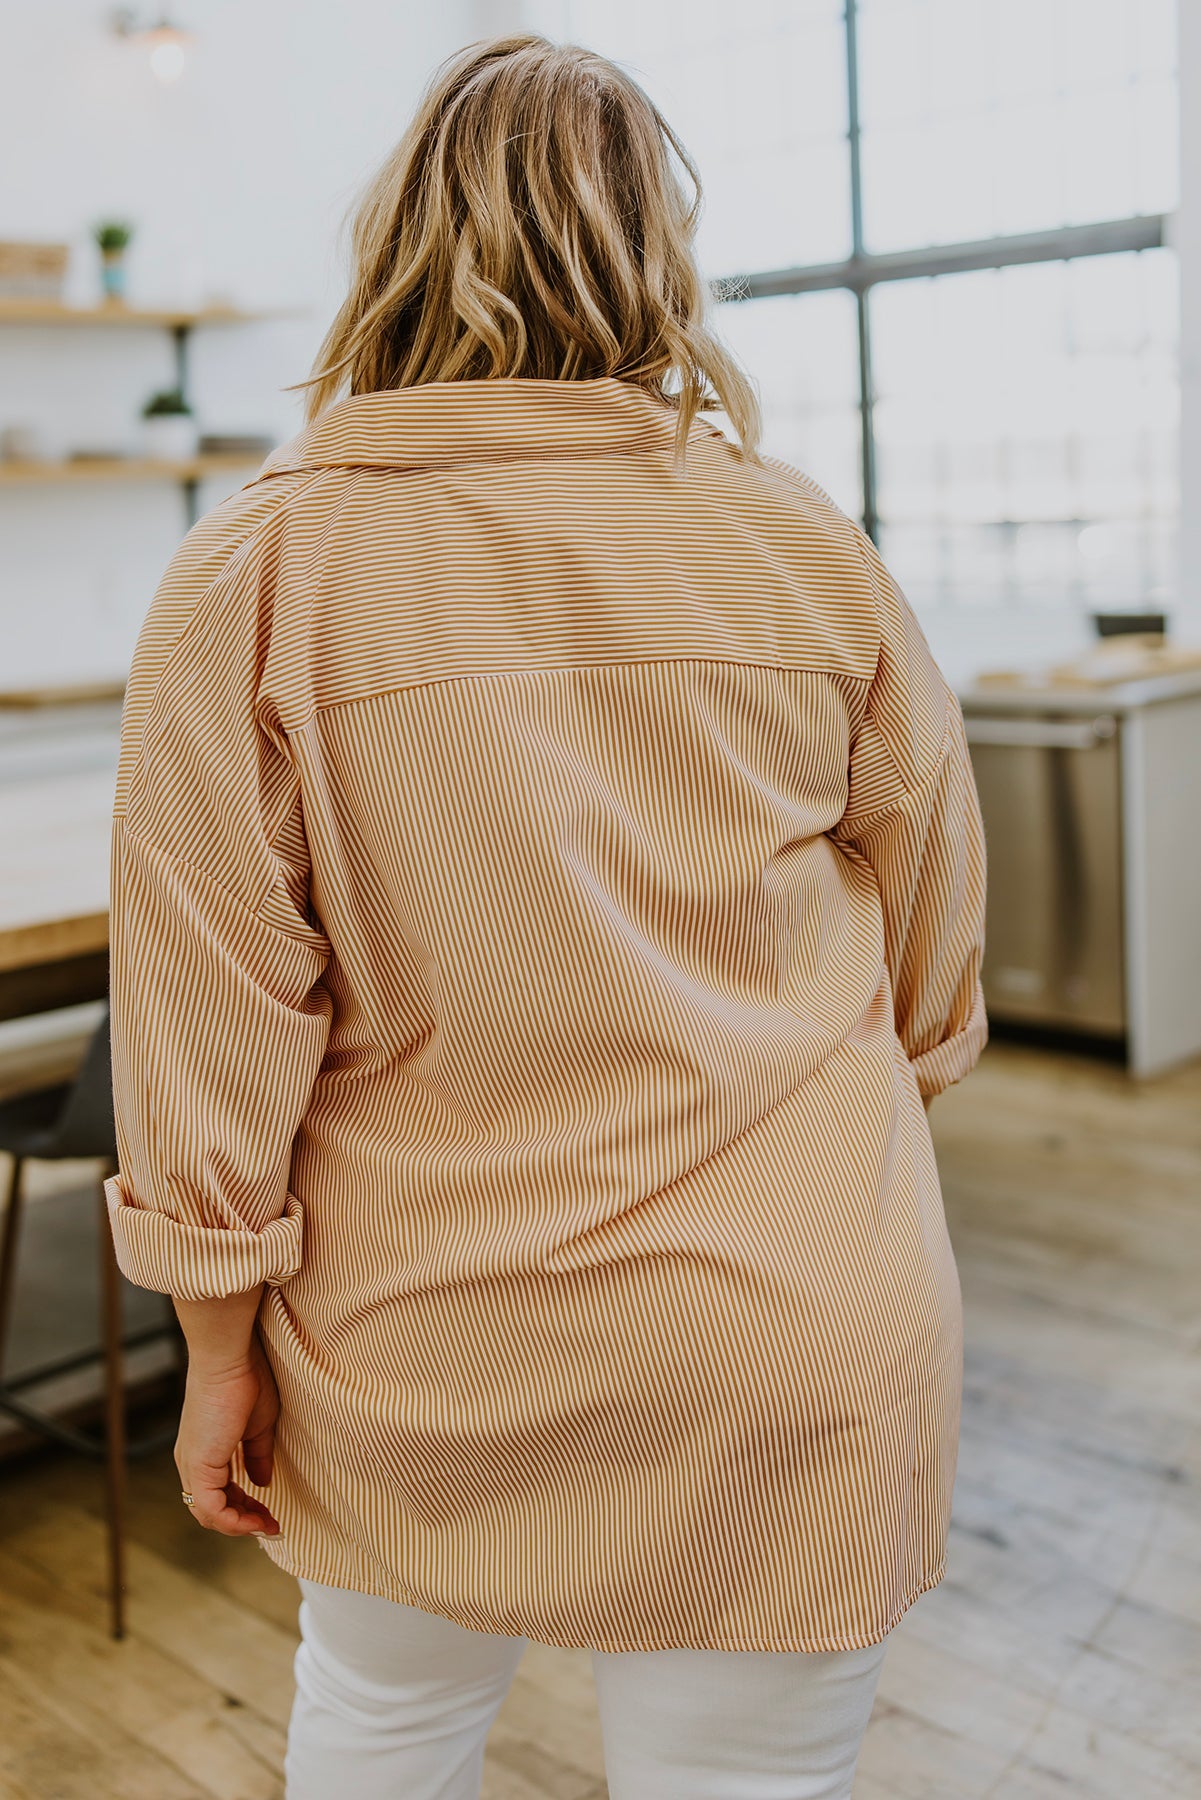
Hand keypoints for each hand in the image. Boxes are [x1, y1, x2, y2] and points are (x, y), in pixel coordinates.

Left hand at [174, 1330, 281, 1536]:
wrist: (228, 1358)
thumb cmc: (246, 1380)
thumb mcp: (258, 1425)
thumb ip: (257, 1456)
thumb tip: (262, 1482)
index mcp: (204, 1451)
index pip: (219, 1494)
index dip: (245, 1508)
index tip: (270, 1512)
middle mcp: (191, 1462)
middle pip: (212, 1509)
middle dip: (244, 1521)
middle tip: (272, 1524)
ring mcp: (192, 1465)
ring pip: (208, 1514)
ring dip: (240, 1524)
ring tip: (268, 1524)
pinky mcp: (198, 1465)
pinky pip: (211, 1508)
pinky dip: (233, 1521)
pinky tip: (255, 1520)